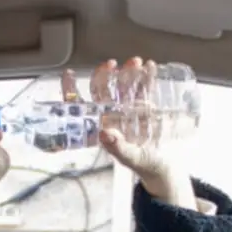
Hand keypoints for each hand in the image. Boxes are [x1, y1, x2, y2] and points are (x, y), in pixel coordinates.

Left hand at [60, 57, 195, 207]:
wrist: (163, 169)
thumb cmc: (144, 166)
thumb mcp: (131, 158)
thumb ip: (118, 148)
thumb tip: (103, 133)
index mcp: (101, 129)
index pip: (81, 109)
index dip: (72, 92)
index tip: (68, 74)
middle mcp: (111, 117)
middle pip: (102, 92)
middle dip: (105, 76)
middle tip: (111, 64)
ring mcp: (128, 111)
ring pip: (123, 88)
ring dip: (128, 73)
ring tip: (136, 62)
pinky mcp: (146, 109)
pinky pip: (143, 90)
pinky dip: (146, 78)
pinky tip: (150, 68)